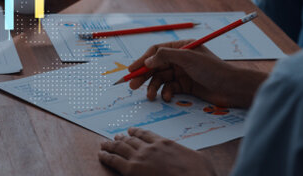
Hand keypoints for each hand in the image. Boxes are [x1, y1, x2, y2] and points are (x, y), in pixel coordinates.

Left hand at [99, 128, 215, 175]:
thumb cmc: (201, 173)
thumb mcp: (198, 157)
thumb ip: (187, 152)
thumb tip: (188, 155)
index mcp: (165, 143)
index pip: (146, 134)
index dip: (136, 132)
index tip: (131, 130)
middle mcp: (150, 148)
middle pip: (131, 140)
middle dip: (121, 138)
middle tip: (115, 137)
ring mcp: (140, 158)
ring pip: (120, 147)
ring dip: (110, 144)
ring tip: (104, 143)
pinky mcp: (132, 170)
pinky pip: (114, 160)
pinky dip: (106, 156)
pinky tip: (101, 154)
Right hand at [127, 40, 265, 107]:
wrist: (232, 88)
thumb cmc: (213, 69)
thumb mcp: (188, 58)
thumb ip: (165, 57)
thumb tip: (147, 61)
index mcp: (181, 47)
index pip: (156, 51)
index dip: (142, 60)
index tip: (131, 70)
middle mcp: (180, 59)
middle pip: (156, 66)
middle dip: (144, 76)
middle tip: (132, 85)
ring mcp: (182, 73)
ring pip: (161, 79)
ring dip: (153, 87)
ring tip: (149, 96)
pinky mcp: (185, 86)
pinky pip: (169, 88)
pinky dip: (166, 93)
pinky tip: (167, 97)